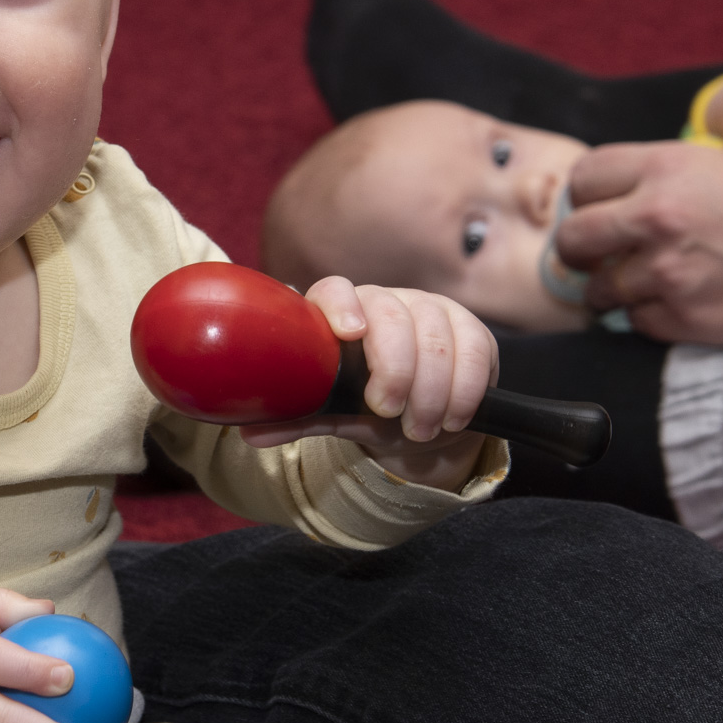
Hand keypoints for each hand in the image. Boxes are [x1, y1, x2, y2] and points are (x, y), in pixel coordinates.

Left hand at [239, 278, 493, 490]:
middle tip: (389, 411)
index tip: (350, 332)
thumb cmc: (370, 410)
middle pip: (392, 315)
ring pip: (435, 336)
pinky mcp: (471, 328)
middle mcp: (386, 303)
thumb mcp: (335, 415)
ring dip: (431, 390)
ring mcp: (431, 310)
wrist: (425, 424)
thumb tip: (248, 433)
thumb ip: (299, 419)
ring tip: (420, 428)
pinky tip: (453, 418)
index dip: (341, 305)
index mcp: (342, 315)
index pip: (335, 290)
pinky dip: (465, 389)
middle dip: (395, 368)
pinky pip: (475, 348)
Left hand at [555, 142, 722, 344]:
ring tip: (644, 280)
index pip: (582, 179)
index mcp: (663, 168)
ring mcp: (670, 272)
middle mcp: (658, 217)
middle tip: (592, 255)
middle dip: (576, 250)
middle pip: (572, 239)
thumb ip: (654, 179)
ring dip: (612, 289)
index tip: (594, 209)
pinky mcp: (687, 318)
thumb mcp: (713, 162)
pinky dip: (649, 315)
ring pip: (600, 290)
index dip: (584, 196)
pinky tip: (678, 300)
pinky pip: (636, 322)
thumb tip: (601, 204)